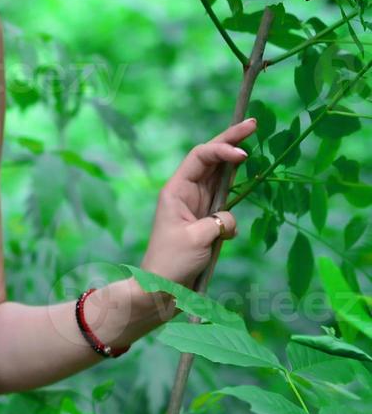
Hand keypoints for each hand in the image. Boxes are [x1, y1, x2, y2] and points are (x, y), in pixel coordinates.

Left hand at [139, 117, 255, 288]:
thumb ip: (219, 221)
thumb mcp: (197, 239)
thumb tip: (230, 220)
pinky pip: (226, 208)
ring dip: (234, 167)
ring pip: (220, 180)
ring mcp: (197, 208)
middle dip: (230, 142)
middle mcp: (185, 194)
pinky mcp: (206, 224)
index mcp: (175, 190)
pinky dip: (233, 213)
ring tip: (248, 146)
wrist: (161, 290)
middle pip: (211, 160)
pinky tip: (226, 235)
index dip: (222, 149)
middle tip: (252, 123)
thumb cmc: (170, 263)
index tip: (243, 154)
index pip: (200, 157)